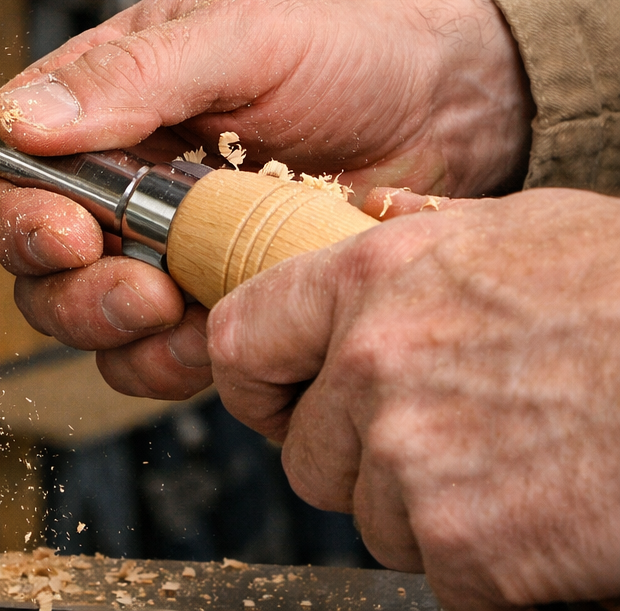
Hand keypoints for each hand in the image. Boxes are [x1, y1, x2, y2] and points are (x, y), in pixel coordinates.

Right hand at [0, 0, 533, 398]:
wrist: (455, 105)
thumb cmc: (349, 47)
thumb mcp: (239, 39)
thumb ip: (131, 76)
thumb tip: (24, 118)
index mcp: (103, 100)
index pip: (11, 168)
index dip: (23, 216)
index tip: (73, 237)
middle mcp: (117, 175)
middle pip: (36, 260)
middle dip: (76, 292)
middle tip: (142, 290)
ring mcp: (163, 243)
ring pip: (86, 318)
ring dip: (123, 334)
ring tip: (188, 311)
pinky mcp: (211, 295)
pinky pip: (156, 353)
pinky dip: (178, 360)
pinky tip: (224, 329)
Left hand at [208, 188, 619, 608]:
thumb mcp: (522, 227)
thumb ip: (425, 238)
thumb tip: (376, 219)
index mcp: (374, 279)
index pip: (242, 342)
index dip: (258, 384)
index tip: (282, 404)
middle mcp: (375, 366)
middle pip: (308, 454)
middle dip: (359, 463)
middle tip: (443, 448)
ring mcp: (415, 460)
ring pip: (372, 517)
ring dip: (428, 513)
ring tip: (518, 469)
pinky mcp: (467, 547)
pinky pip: (441, 573)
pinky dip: (489, 568)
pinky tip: (549, 517)